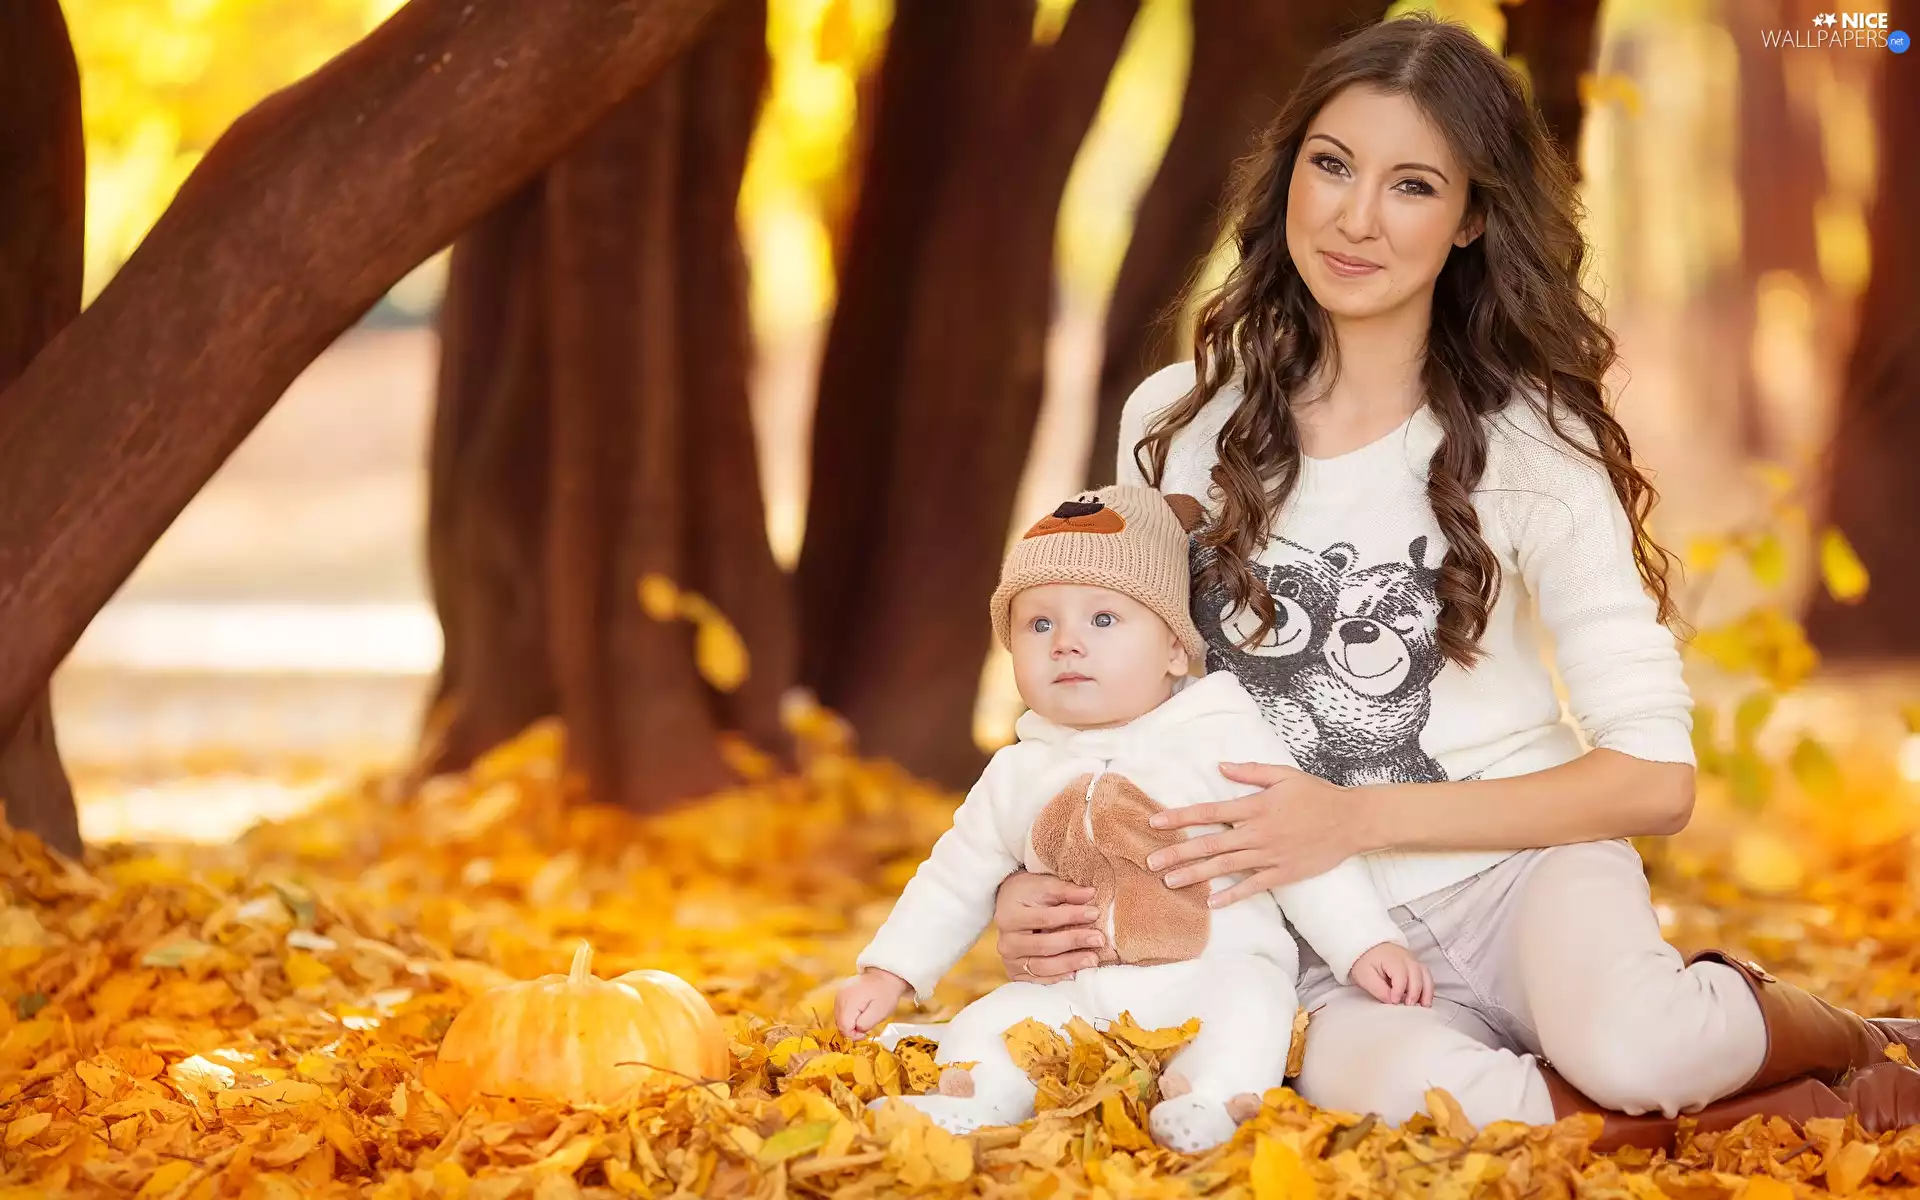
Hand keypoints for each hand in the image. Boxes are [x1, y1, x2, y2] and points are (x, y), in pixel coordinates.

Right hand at [836, 968, 909, 1037]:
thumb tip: (856, 1031)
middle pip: (839, 1023)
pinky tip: (860, 1010)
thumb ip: (865, 1024)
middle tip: (866, 1025)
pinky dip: (849, 1015)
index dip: (854, 1035)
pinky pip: (840, 1010)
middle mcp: (840, 997)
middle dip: (852, 1029)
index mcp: (849, 1002)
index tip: (865, 1033)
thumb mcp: (880, 1013)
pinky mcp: (841, 993)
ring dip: (850, 1022)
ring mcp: (839, 994)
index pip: (843, 1027)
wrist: (886, 976)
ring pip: (839, 1018)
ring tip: (865, 1016)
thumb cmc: (885, 994)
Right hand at [993, 871, 1105, 982]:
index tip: (1095, 913)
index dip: (1071, 916)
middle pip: (1044, 945)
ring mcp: (1010, 960)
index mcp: (1010, 917)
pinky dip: (1058, 978)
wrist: (1008, 907)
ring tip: (1092, 959)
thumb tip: (1090, 894)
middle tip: (1099, 939)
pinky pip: (1038, 980)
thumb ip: (1066, 891)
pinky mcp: (1016, 973)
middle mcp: (1007, 942)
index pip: (1045, 919)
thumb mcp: (1043, 885)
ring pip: (1042, 966)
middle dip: (1074, 942)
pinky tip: (1076, 973)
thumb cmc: (1028, 894)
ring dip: (1070, 964)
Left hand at [1142, 762, 1368, 905]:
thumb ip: (1250, 772)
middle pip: (1210, 844)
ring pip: (1225, 867)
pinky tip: (1211, 902)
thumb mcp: (1283, 775)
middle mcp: (1257, 833)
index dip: (1180, 818)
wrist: (1352, 821)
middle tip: (1150, 861)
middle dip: (1177, 853)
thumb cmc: (1317, 795)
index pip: (1209, 813)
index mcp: (1255, 807)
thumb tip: (1220, 767)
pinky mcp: (1283, 874)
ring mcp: (1270, 856)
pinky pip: (1252, 887)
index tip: (1155, 822)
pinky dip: (1232, 895)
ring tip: (1169, 882)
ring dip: (1195, 874)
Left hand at [1350, 942, 1431, 1006]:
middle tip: (1408, 1006)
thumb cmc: (1366, 963)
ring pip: (1426, 975)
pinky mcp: (1417, 965)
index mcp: (1392, 958)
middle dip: (1415, 992)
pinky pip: (1427, 977)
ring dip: (1427, 992)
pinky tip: (1424, 1001)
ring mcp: (1414, 960)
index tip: (1393, 1001)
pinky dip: (1428, 989)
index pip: (1400, 975)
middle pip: (1417, 975)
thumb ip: (1378, 989)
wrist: (1368, 949)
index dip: (1398, 991)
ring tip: (1424, 1006)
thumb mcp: (1365, 976)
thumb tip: (1392, 1000)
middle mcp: (1407, 958)